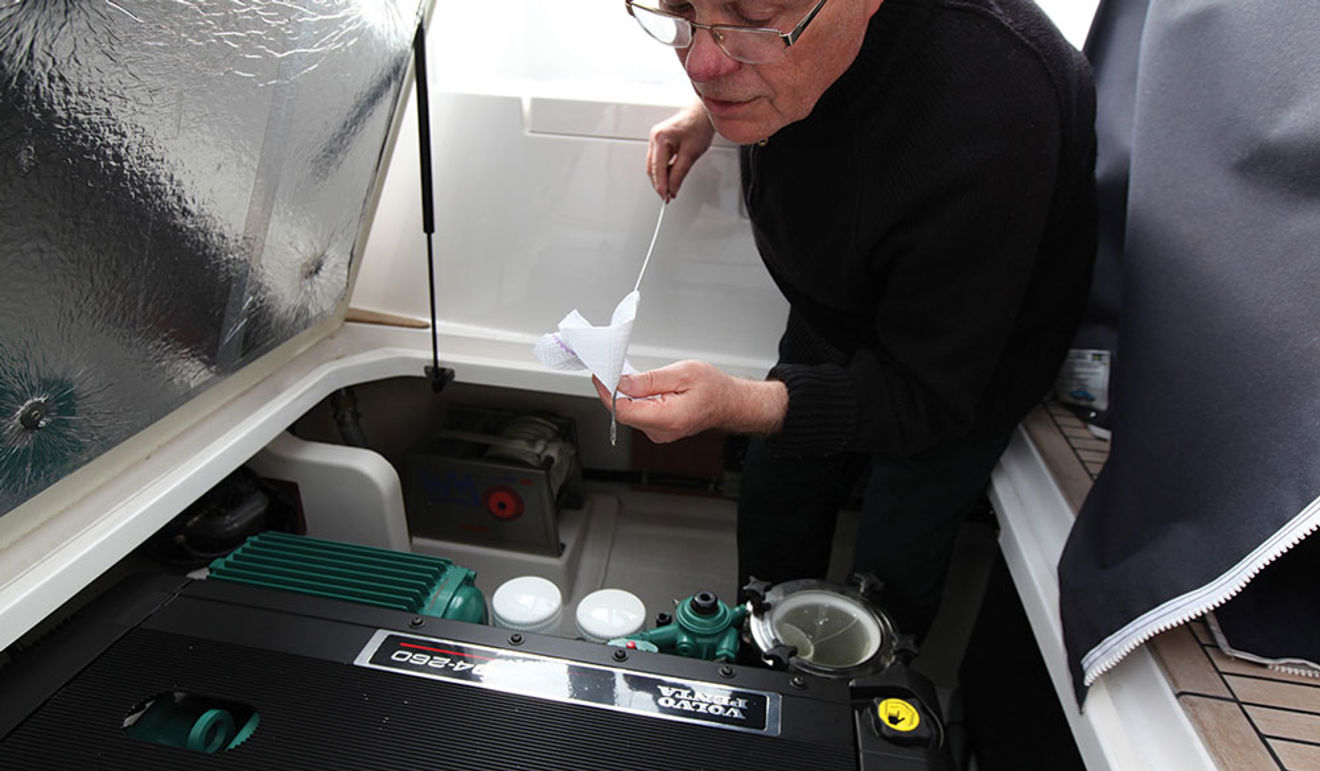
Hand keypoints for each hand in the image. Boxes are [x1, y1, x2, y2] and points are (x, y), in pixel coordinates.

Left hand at [593, 360, 786, 443]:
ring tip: (639, 378)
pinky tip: (647, 388)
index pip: (623, 411)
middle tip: (615, 369)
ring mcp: (659, 434)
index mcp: (668, 418)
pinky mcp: (658, 430)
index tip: (600, 376)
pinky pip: (639, 414)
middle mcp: (662, 431)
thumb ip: (650, 380)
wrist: (730, 403)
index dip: (607, 392)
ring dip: (628, 394)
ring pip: (631, 413)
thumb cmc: (714, 388)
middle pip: (624, 412)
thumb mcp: (683, 372)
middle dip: (617, 390)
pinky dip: (637, 400)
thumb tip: (622, 383)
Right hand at [647, 99, 715, 201]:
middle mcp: (655, 137)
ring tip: (670, 189)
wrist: (703, 114)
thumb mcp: (691, 153)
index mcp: (660, 138)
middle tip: (668, 196)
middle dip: (660, 183)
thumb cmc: (699, 126)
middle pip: (652, 168)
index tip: (665, 197)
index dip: (661, 185)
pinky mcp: (661, 141)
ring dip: (661, 178)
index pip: (657, 168)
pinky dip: (664, 170)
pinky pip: (658, 159)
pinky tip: (670, 177)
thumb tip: (672, 188)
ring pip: (654, 165)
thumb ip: (679, 173)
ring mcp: (656, 138)